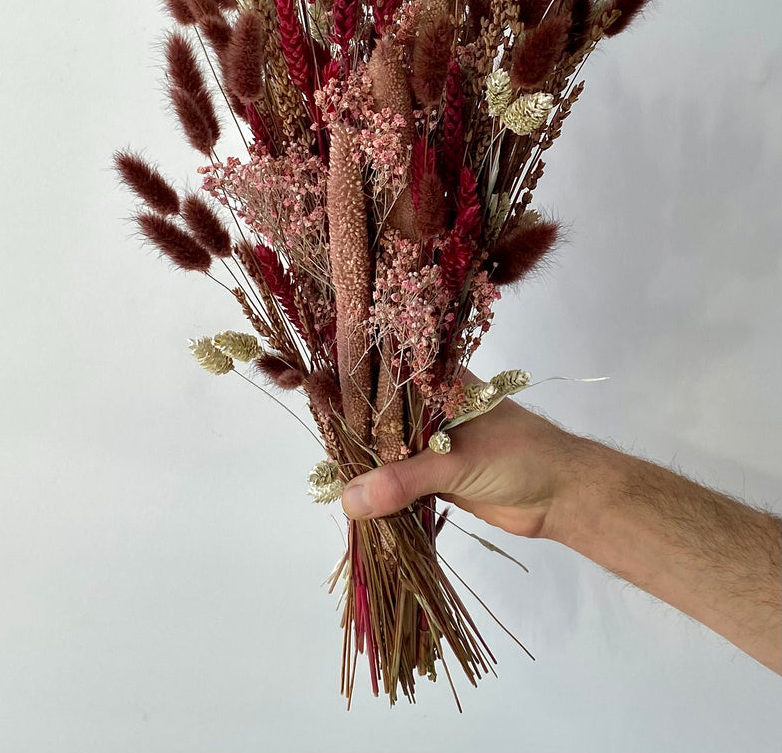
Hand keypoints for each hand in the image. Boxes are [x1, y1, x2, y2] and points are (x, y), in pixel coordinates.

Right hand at [341, 374, 582, 538]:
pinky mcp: (437, 476)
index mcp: (439, 382)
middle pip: (382, 417)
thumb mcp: (457, 462)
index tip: (315, 397)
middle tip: (318, 447)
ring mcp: (434, 442)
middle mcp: (432, 407)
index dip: (353, 386)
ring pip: (388, 450)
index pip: (387, 377)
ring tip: (327, 475)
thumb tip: (349, 499)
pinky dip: (382, 491)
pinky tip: (356, 500)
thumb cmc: (519, 456)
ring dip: (366, 467)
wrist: (562, 496)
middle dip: (353, 434)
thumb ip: (403, 480)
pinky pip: (399, 481)